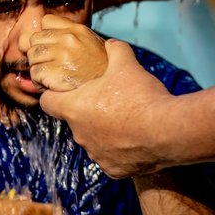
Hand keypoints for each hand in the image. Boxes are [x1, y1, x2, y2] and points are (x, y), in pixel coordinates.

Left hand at [28, 14, 107, 90]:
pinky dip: (39, 82)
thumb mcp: (90, 44)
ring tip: (51, 76)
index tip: (52, 47)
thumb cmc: (100, 69)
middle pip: (35, 39)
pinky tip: (50, 86)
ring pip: (32, 56)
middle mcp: (69, 39)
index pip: (46, 21)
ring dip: (38, 68)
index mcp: (77, 30)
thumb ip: (68, 36)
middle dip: (39, 53)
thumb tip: (36, 38)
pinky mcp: (55, 73)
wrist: (115, 90)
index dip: (45, 35)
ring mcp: (62, 56)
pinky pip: (34, 73)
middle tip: (50, 65)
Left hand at [37, 39, 173, 177]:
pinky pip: (111, 157)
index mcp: (74, 109)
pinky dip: (120, 150)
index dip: (53, 94)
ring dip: (104, 131)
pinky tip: (136, 139)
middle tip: (110, 101)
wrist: (167, 131)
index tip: (64, 90)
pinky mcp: (113, 170)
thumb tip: (111, 44)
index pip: (47, 103)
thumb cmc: (141, 96)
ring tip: (127, 120)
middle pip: (75, 120)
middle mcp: (79, 134)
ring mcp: (96, 154)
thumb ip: (115, 50)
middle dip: (88, 111)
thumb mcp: (127, 64)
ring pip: (93, 140)